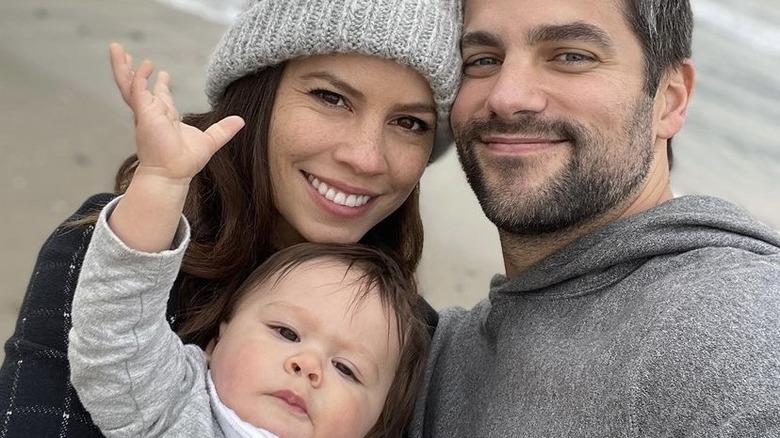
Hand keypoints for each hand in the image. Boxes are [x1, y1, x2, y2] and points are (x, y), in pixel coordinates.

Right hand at [109, 43, 244, 186]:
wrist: (172, 174)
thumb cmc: (185, 162)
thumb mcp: (209, 141)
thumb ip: (223, 130)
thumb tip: (241, 121)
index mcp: (164, 116)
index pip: (159, 95)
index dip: (159, 83)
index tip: (161, 72)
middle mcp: (152, 112)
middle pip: (136, 86)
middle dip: (129, 69)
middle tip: (123, 52)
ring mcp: (146, 112)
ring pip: (128, 84)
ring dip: (121, 66)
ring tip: (115, 47)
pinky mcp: (144, 114)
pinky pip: (137, 90)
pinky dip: (139, 77)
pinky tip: (146, 65)